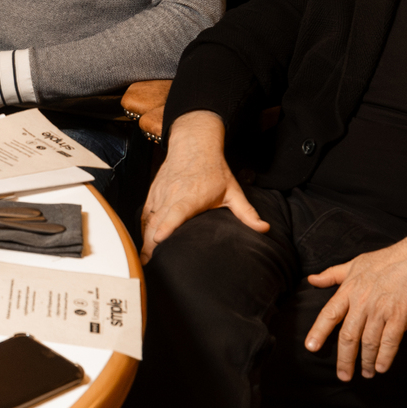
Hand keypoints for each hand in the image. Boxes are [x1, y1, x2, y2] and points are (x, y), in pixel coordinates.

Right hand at [139, 111, 269, 263]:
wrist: (194, 144)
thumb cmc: (213, 169)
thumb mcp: (233, 190)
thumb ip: (247, 212)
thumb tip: (264, 228)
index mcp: (192, 196)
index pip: (177, 212)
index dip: (167, 225)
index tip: (159, 238)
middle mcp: (173, 194)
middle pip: (158, 220)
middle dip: (151, 242)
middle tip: (148, 263)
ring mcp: (161, 193)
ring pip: (148, 218)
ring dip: (145, 238)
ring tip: (143, 258)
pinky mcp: (154, 192)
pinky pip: (145, 212)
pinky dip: (143, 227)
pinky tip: (144, 241)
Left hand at [304, 227, 406, 379]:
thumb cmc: (387, 260)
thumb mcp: (354, 263)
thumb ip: (332, 275)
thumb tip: (312, 279)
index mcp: (349, 290)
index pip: (329, 314)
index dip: (318, 332)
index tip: (310, 347)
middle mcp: (362, 302)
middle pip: (347, 336)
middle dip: (344, 359)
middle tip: (343, 375)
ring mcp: (381, 310)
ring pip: (368, 342)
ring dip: (367, 361)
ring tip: (367, 373)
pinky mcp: (400, 316)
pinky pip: (389, 342)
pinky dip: (385, 357)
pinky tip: (382, 367)